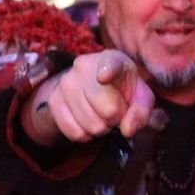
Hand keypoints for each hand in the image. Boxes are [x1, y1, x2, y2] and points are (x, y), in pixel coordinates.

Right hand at [26, 49, 158, 145]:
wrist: (91, 86)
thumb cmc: (121, 89)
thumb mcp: (140, 96)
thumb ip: (141, 111)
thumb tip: (127, 130)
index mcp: (111, 59)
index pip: (109, 65)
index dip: (107, 72)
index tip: (104, 77)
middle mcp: (84, 66)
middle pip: (108, 110)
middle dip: (116, 119)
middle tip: (115, 112)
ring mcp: (66, 82)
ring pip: (91, 125)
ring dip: (101, 128)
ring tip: (101, 115)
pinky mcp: (54, 100)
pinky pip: (74, 132)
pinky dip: (85, 135)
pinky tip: (87, 122)